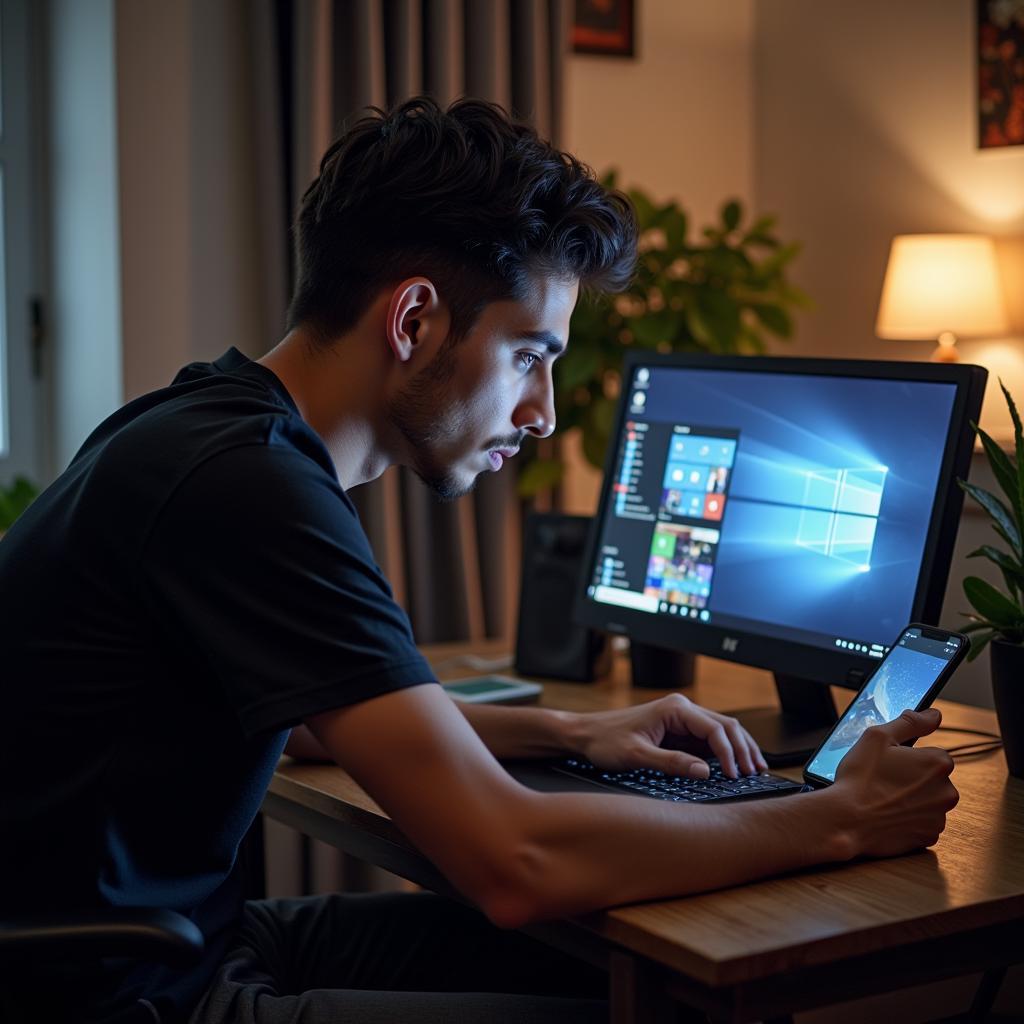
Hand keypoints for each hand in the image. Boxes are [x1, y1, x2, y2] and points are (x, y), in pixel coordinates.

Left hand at [573, 693, 767, 778]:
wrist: (585, 735)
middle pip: (725, 726)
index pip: (715, 728)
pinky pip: (708, 741)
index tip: (735, 774)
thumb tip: (704, 771)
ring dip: (738, 749)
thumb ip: (671, 763)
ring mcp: (681, 721)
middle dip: (743, 749)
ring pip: (721, 731)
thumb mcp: (637, 755)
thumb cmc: (605, 740)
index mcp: (675, 709)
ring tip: (754, 769)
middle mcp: (682, 710)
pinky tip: (733, 767)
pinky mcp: (678, 733)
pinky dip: (724, 753)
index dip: (729, 752)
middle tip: (756, 772)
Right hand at [831, 708, 958, 857]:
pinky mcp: (928, 837)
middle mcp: (947, 791)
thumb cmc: (861, 778)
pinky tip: (887, 814)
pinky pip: (921, 823)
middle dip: (912, 778)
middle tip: (883, 779)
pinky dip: (908, 819)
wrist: (847, 820)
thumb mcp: (877, 737)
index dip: (908, 757)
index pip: (932, 754)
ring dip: (910, 799)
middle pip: (932, 778)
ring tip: (883, 798)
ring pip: (927, 801)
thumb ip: (910, 722)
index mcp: (938, 763)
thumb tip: (933, 714)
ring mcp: (938, 817)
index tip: (890, 763)